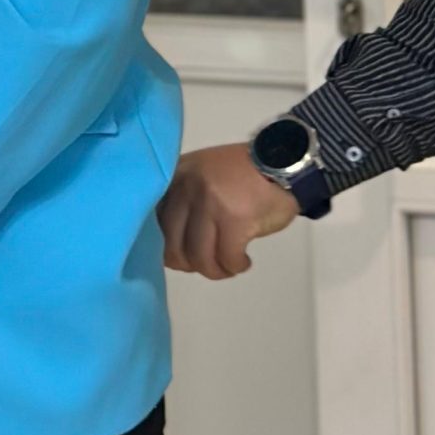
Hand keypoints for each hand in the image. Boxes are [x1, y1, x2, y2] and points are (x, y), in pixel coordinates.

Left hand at [160, 144, 299, 278]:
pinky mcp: (234, 219)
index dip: (164, 247)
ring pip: (199, 257)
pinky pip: (227, 259)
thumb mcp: (200, 176)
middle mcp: (185, 188)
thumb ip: (181, 201)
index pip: (151, 221)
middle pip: (173, 246)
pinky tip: (242, 262)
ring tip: (227, 266)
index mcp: (173, 177)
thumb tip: (168, 243)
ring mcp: (209, 203)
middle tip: (207, 264)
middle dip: (189, 265)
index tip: (179, 257)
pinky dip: (235, 267)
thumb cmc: (242, 175)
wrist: (283, 163)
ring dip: (215, 271)